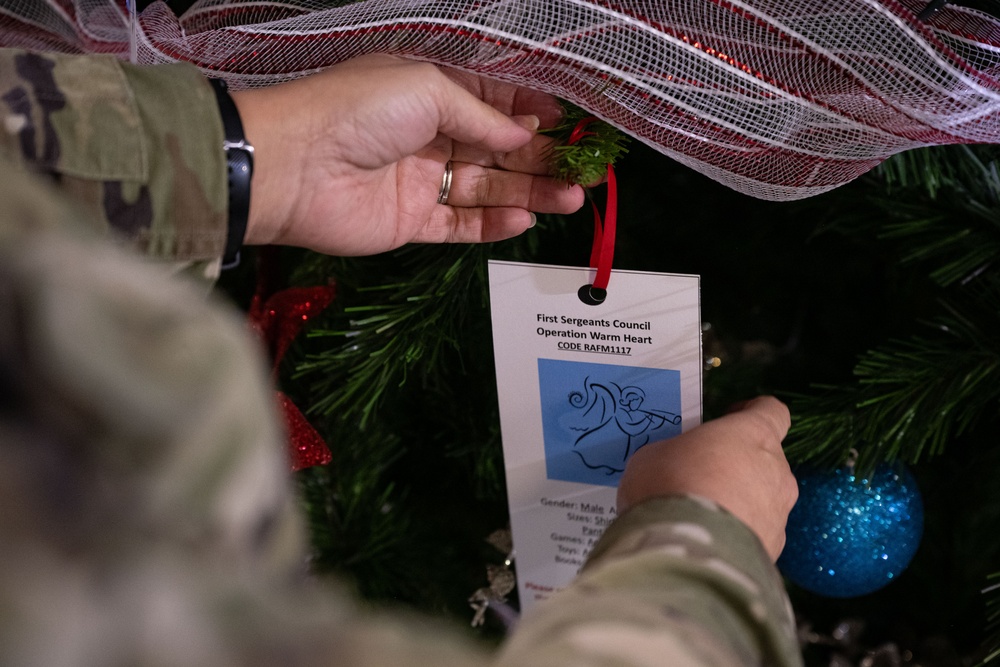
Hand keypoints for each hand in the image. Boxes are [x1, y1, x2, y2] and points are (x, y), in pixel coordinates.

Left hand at [230, 54, 584, 255]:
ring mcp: (421, 181)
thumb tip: (521, 134)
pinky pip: (460, 225)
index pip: (491, 102)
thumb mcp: (427, 89)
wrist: (293, 167)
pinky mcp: (411, 222)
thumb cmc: (356, 111)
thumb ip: (481, 115)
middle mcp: (428, 135)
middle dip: (540, 158)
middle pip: (496, 150)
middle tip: (582, 171)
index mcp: (428, 92)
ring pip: (486, 189)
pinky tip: (524, 219)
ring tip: (571, 198)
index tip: (568, 123)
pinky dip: (493, 225)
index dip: (530, 112)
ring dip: (529, 193)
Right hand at [617, 396, 797, 560]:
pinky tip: (706, 541)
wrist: (685, 552)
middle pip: (766, 458)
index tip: (730, 418)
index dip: (752, 412)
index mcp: (753, 434)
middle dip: (738, 464)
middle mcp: (777, 470)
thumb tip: (675, 464)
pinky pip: (755, 534)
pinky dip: (736, 535)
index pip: (772, 411)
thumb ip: (676, 452)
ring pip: (763, 499)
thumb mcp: (655, 454)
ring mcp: (780, 513)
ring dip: (738, 502)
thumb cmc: (669, 486)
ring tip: (700, 516)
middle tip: (701, 474)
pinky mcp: (773, 549)